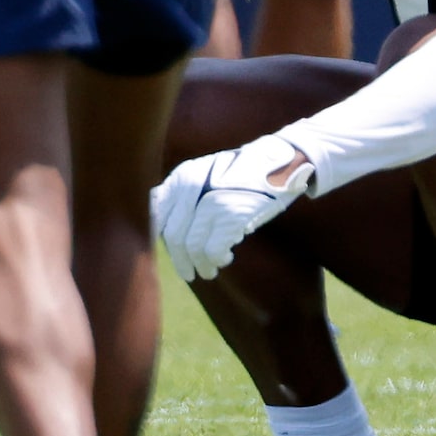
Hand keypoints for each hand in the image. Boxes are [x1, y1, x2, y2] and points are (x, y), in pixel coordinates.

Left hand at [152, 135, 314, 281]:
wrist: (282, 160)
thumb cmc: (243, 173)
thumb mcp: (206, 172)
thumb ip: (180, 191)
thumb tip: (153, 213)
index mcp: (181, 177)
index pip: (157, 217)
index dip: (161, 242)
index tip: (174, 254)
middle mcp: (191, 186)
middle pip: (173, 236)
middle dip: (180, 260)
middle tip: (189, 274)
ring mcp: (211, 200)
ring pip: (191, 246)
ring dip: (199, 265)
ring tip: (209, 271)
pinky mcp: (232, 214)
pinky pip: (213, 250)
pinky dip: (217, 260)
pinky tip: (225, 259)